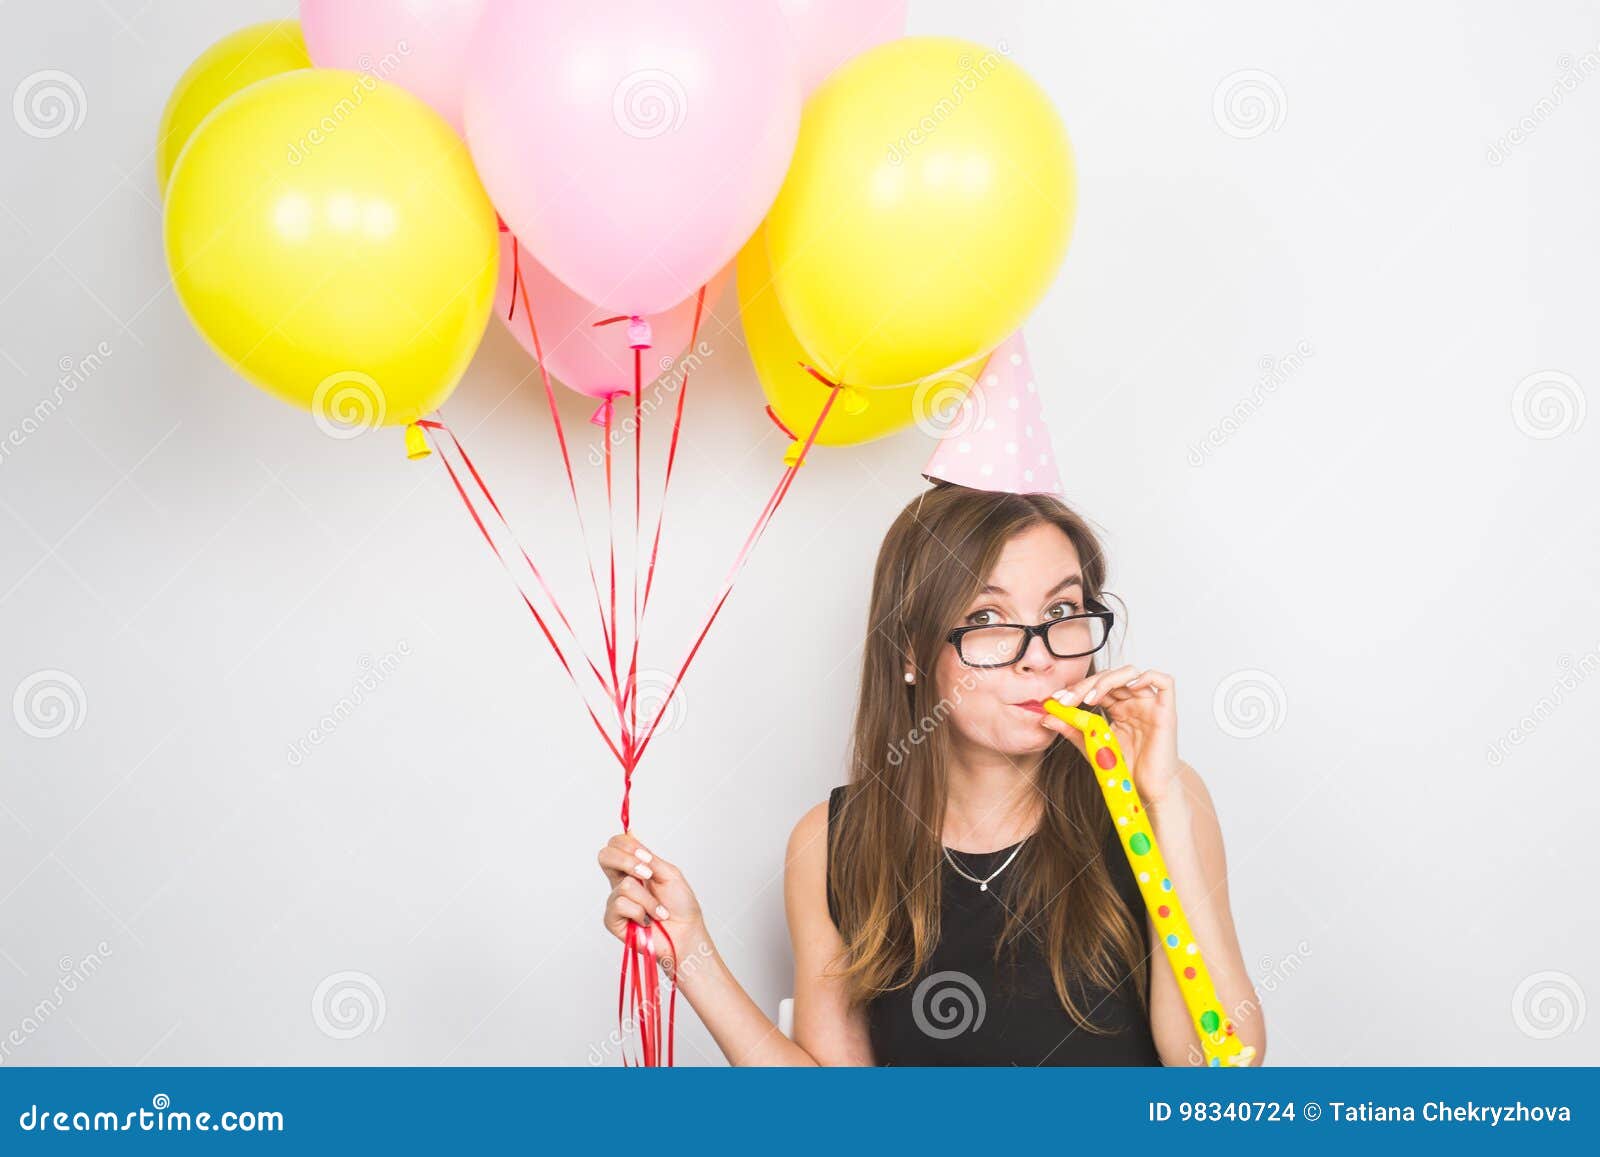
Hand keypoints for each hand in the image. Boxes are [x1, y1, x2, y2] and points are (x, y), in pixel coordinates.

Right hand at [597, 832, 708, 976]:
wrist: (685, 933)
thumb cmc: (680, 906)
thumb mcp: (668, 874)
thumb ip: (648, 857)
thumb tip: (631, 834)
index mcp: (633, 869)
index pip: (616, 845)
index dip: (627, 846)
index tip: (647, 858)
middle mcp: (621, 882)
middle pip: (604, 856)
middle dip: (627, 862)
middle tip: (647, 874)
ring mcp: (615, 901)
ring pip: (624, 886)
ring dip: (648, 900)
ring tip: (659, 911)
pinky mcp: (612, 920)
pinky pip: (620, 905)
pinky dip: (640, 912)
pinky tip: (646, 922)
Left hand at [1038, 665, 1180, 808]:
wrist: (1146, 791)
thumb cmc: (1126, 770)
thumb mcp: (1092, 747)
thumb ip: (1072, 730)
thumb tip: (1046, 716)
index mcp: (1118, 707)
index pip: (1096, 686)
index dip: (1076, 688)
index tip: (1056, 700)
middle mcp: (1133, 702)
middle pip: (1110, 677)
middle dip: (1085, 685)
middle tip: (1067, 699)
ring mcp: (1149, 705)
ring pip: (1131, 673)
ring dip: (1107, 680)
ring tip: (1090, 698)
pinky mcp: (1166, 711)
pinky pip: (1164, 682)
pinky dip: (1146, 677)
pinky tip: (1128, 687)